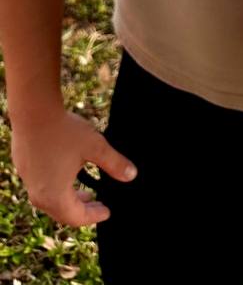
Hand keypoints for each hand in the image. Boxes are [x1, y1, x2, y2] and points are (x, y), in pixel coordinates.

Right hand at [11, 106, 136, 225]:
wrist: (33, 111)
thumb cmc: (65, 131)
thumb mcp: (95, 147)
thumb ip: (114, 164)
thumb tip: (132, 176)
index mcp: (56, 196)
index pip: (77, 217)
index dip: (94, 216)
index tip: (107, 212)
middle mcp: (39, 195)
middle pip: (62, 213)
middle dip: (82, 211)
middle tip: (98, 205)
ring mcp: (28, 182)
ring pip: (50, 201)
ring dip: (69, 200)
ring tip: (85, 194)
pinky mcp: (24, 169)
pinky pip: (42, 187)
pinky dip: (57, 188)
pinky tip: (66, 176)